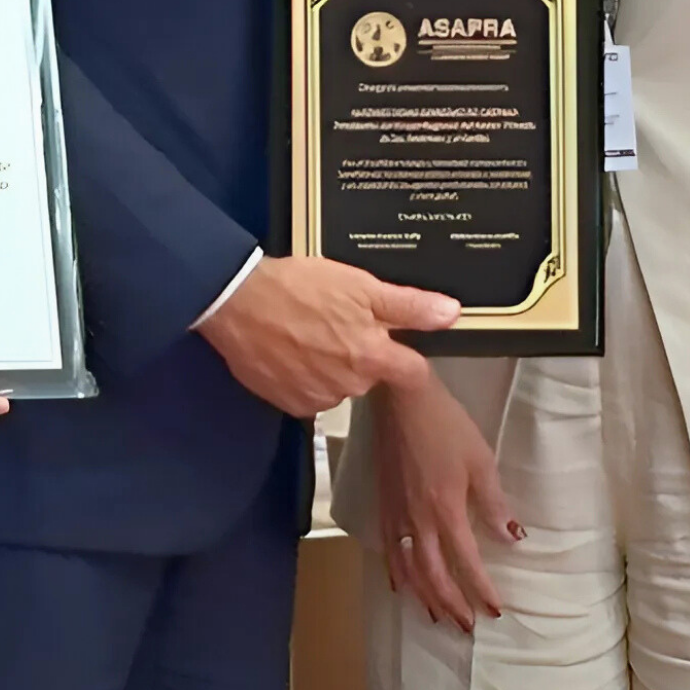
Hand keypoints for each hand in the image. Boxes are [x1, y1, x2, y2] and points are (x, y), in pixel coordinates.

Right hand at [198, 255, 457, 420]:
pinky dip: (304, 378)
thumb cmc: (299, 287)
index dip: (409, 358)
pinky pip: (310, 395)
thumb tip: (452, 313)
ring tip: (307, 335)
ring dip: (331, 366)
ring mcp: (316, 398)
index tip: (402, 349)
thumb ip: (409, 306)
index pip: (411, 371)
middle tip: (336, 323)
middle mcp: (348, 385)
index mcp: (371, 356)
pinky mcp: (288, 404)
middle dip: (360, 352)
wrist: (236, 301)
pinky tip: (290, 353)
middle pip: (370, 374)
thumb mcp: (360, 286)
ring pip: (339, 385)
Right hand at [365, 378, 513, 630]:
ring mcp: (395, 515)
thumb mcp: (480, 461)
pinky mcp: (382, 505)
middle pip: (434, 575)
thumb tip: (512, 537)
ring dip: (423, 596)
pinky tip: (400, 586)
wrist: (400, 400)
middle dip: (451, 604)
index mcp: (445, 511)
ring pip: (408, 569)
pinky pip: (388, 551)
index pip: (466, 562)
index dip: (480, 589)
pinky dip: (395, 573)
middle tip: (466, 625)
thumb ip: (494, 503)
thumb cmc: (446, 425)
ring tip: (436, 615)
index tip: (494, 610)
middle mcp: (417, 521)